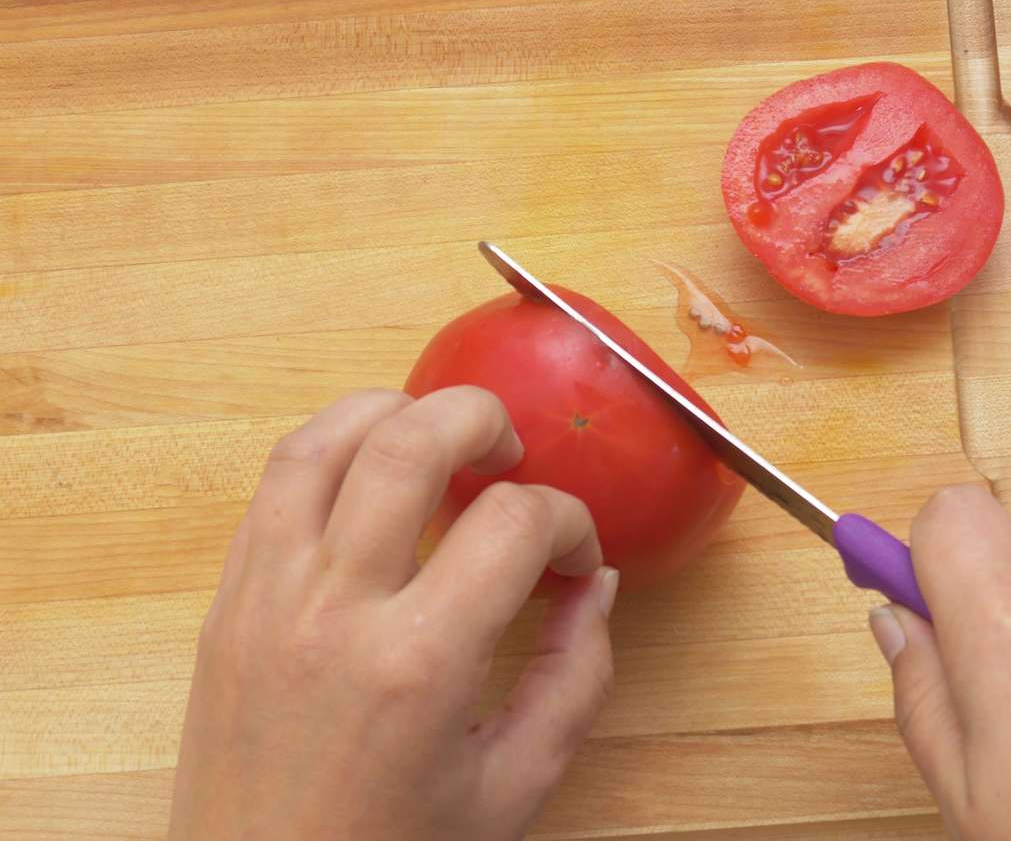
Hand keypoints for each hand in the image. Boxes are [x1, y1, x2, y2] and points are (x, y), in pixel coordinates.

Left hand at [169, 387, 617, 840]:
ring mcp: (268, 597)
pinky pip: (274, 485)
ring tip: (439, 441)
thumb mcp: (515, 784)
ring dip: (396, 413)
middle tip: (510, 456)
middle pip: (410, 440)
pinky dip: (331, 450)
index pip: (514, 523)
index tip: (573, 554)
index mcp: (419, 662)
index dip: (568, 520)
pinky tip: (372, 476)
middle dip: (481, 420)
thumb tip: (595, 582)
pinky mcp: (229, 602)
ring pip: (323, 439)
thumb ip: (574, 675)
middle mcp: (335, 610)